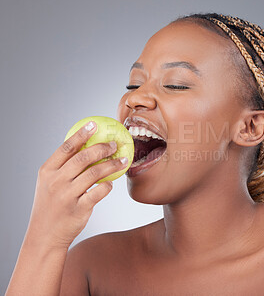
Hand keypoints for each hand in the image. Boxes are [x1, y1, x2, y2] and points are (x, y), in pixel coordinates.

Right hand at [26, 121, 128, 248]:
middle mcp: (56, 182)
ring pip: (94, 174)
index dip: (81, 135)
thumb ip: (64, 167)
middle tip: (115, 144)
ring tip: (123, 160)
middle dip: (102, 148)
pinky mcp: (79, 209)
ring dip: (111, 165)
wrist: (45, 235)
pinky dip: (108, 185)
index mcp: (47, 171)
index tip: (94, 125)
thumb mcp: (49, 184)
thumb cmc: (50, 205)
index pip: (66, 148)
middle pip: (83, 158)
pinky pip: (99, 192)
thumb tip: (87, 148)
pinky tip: (113, 182)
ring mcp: (67, 196)